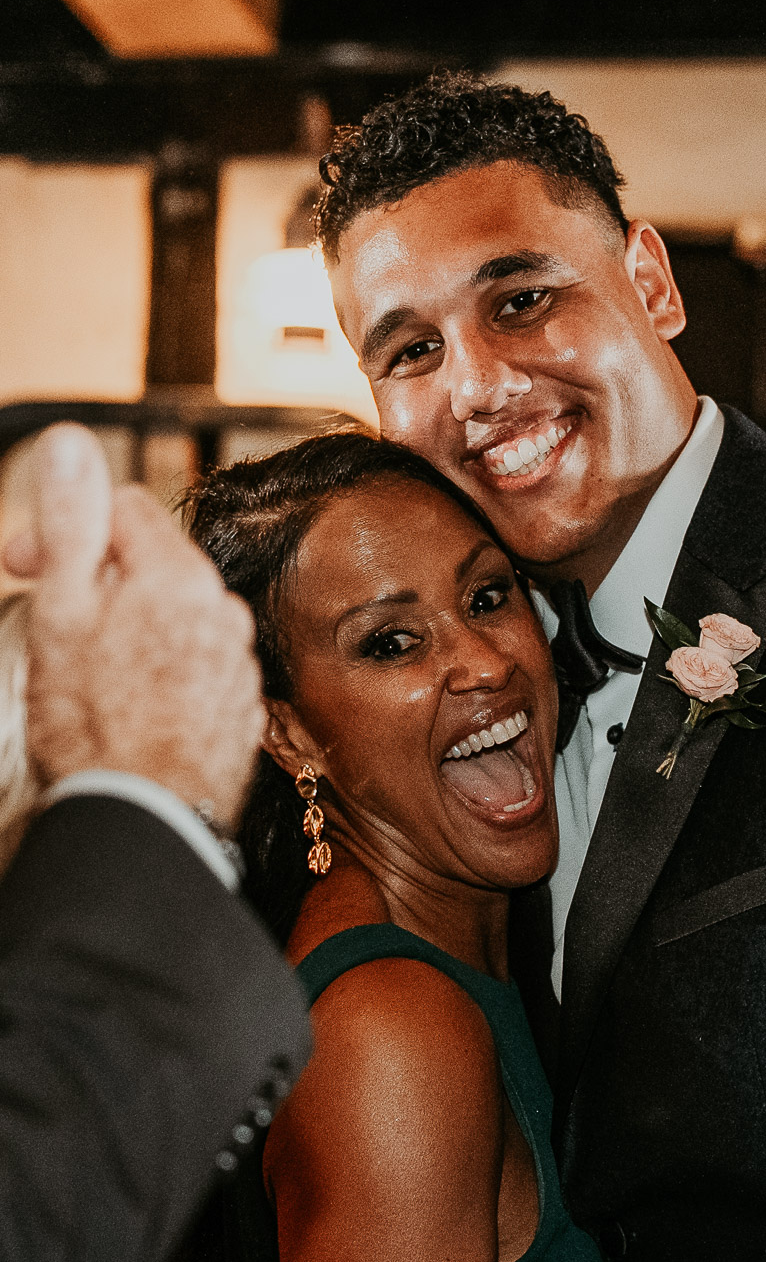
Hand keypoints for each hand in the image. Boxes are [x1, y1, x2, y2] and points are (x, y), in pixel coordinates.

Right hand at [5, 424, 263, 828]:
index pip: (126, 507)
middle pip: (153, 562)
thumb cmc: (94, 725)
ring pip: (176, 616)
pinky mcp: (241, 710)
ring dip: (131, 626)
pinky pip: (197, 666)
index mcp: (179, 575)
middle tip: (53, 620)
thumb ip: (73, 522)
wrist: (148, 821)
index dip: (68, 528)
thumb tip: (71, 440)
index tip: (28, 564)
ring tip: (88, 674)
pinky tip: (128, 707)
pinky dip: (162, 671)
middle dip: (98, 578)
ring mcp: (238, 662)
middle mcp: (223, 610)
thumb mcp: (64, 611)